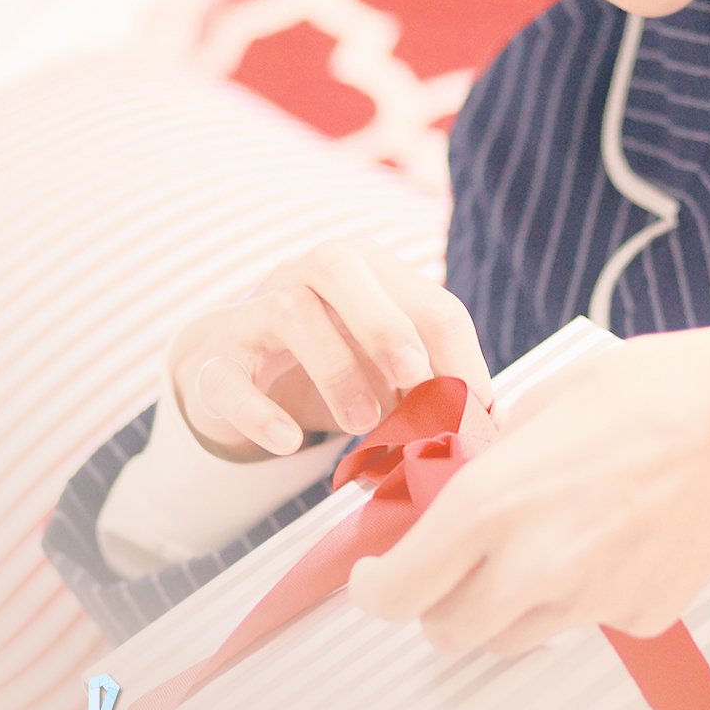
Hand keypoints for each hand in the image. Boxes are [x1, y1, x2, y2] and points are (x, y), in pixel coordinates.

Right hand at [172, 236, 494, 461]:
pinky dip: (260, 411)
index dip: (457, 353)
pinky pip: (228, 376)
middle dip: (386, 326)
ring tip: (361, 423)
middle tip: (414, 382)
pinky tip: (289, 442)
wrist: (239, 375)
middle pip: (341, 266)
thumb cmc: (333, 366)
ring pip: (287, 311)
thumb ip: (435, 384)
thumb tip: (494, 420)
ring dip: (334, 368)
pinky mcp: (215, 362)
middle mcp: (306, 275)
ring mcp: (253, 313)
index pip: (425, 298)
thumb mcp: (389, 371)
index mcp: (366, 271)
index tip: (475, 408)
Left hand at [347, 323, 709, 657]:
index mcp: (493, 505)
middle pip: (448, 632)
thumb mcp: (540, 405)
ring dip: (501, 608)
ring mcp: (591, 601)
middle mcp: (535, 567)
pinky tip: (604, 542)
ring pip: (512, 638)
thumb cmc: (648, 392)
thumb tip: (452, 488)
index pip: (398, 591)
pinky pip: (583, 623)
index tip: (378, 571)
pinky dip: (576, 597)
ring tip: (535, 545)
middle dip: (438, 601)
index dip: (376, 587)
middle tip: (453, 560)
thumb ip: (485, 461)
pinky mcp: (639, 616)